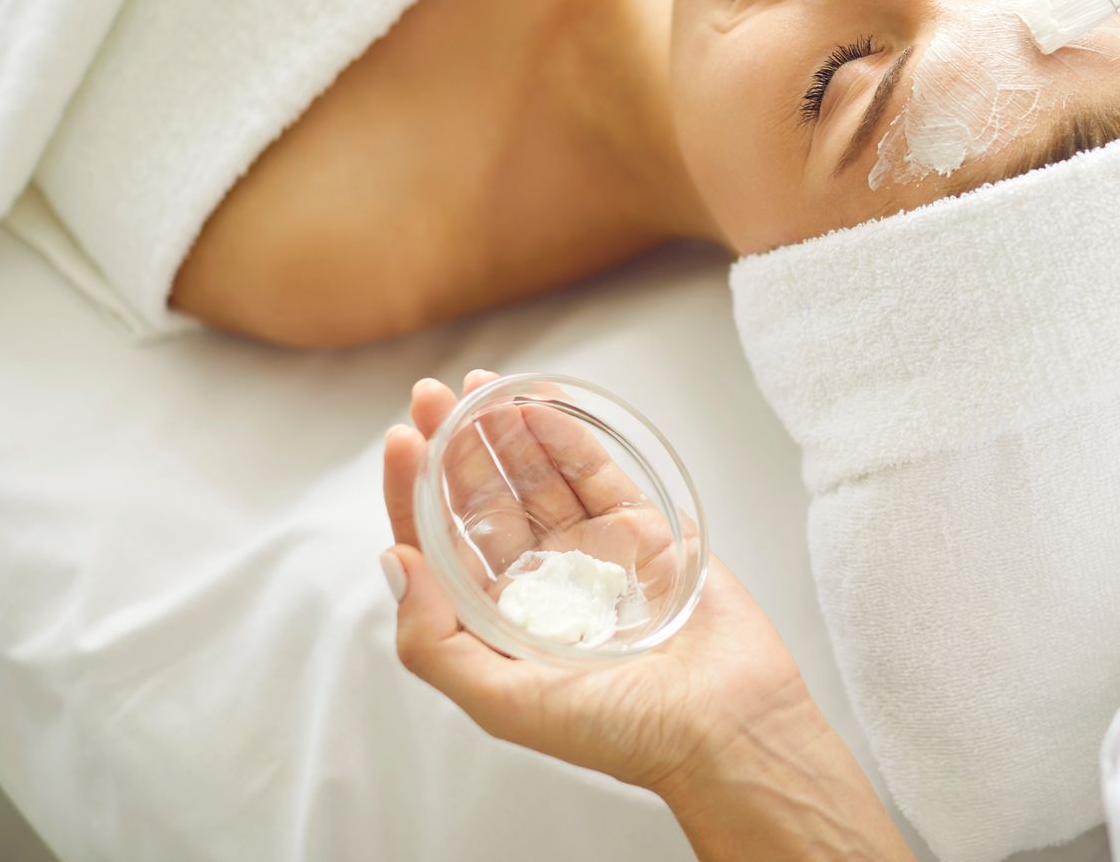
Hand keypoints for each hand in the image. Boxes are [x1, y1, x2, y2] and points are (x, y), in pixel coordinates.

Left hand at [381, 370, 911, 859]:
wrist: (724, 726)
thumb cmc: (620, 731)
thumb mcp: (503, 704)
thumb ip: (433, 641)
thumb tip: (395, 560)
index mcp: (498, 624)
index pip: (440, 545)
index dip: (415, 492)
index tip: (400, 441)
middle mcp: (539, 583)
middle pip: (484, 501)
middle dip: (454, 446)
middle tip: (430, 396)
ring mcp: (592, 551)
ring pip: (537, 477)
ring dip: (505, 429)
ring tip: (480, 387)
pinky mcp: (644, 529)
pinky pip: (596, 472)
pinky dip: (565, 436)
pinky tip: (536, 406)